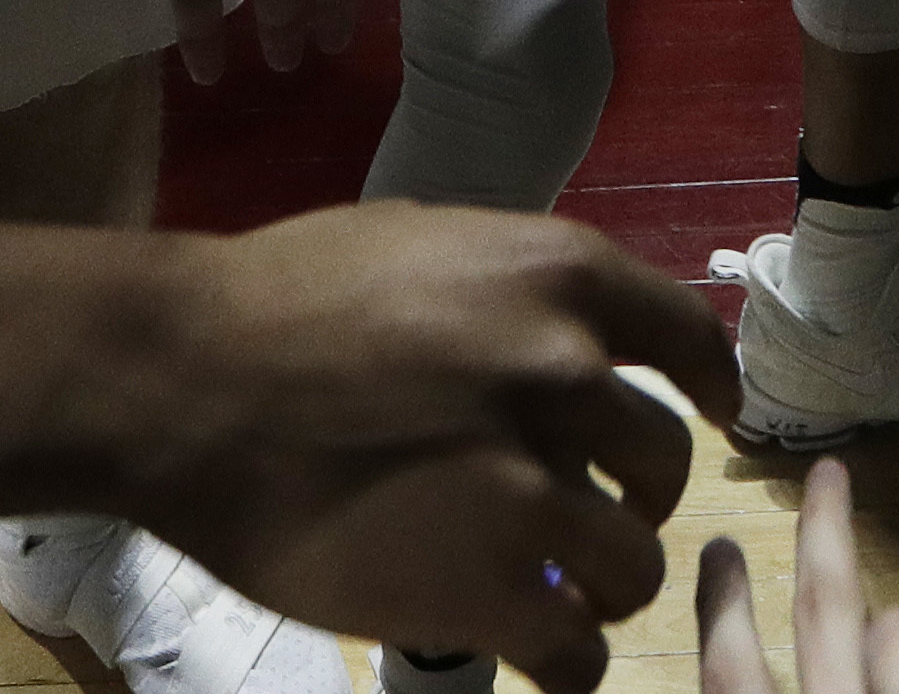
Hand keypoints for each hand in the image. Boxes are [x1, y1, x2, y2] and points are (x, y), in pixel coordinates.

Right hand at [145, 207, 735, 691]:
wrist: (185, 388)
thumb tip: (562, 329)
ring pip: (637, 567)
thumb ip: (512, 293)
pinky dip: (567, 660)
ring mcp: (535, 488)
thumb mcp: (424, 246)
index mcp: (558, 275)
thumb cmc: (279, 301)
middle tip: (594, 517)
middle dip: (638, 498)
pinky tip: (542, 653)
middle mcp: (569, 373)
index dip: (711, 384)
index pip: (688, 337)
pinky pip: (579, 649)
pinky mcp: (491, 587)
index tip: (713, 413)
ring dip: (604, 585)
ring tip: (558, 591)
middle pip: (666, 462)